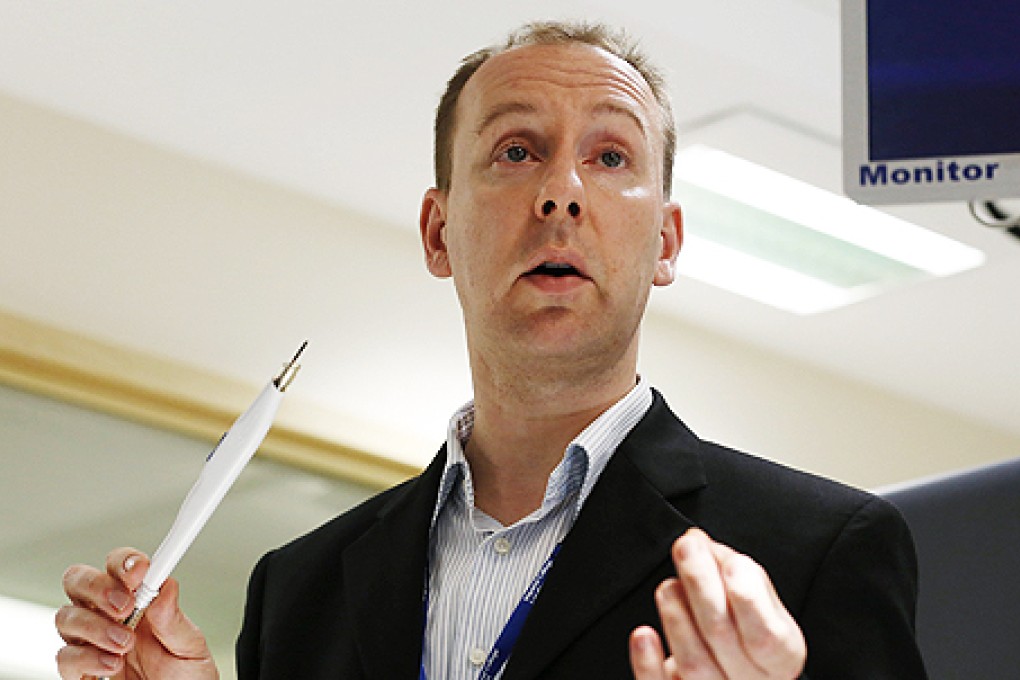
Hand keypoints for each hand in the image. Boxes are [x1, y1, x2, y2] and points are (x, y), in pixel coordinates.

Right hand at [55, 547, 217, 679]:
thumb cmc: (185, 677)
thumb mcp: (189, 646)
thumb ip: (174, 618)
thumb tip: (166, 585)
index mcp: (140, 602)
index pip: (119, 566)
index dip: (124, 562)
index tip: (141, 570)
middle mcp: (109, 617)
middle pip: (79, 581)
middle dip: (98, 586)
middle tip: (124, 605)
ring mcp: (92, 642)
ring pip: (66, 616)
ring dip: (95, 626)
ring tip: (125, 643)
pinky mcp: (80, 672)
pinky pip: (65, 658)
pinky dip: (87, 659)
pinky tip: (112, 664)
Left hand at [629, 529, 805, 678]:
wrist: (733, 674)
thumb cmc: (746, 631)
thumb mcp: (758, 602)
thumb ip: (735, 572)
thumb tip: (700, 543)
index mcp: (781, 658)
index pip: (766, 636)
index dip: (747, 599)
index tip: (731, 563)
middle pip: (722, 638)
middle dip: (701, 585)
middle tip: (686, 548)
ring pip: (694, 664)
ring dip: (676, 617)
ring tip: (669, 586)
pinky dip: (648, 663)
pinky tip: (643, 634)